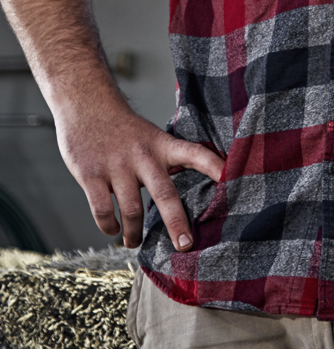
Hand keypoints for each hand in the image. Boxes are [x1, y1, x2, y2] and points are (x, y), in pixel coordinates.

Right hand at [54, 93, 223, 250]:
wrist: (85, 103)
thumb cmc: (123, 128)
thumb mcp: (150, 137)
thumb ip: (165, 161)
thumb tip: (186, 193)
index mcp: (161, 145)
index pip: (195, 154)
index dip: (214, 166)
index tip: (231, 181)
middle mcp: (142, 156)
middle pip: (164, 194)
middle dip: (176, 223)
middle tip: (185, 245)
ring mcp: (116, 166)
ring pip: (131, 210)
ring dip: (134, 233)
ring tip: (134, 242)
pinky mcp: (91, 174)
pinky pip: (103, 210)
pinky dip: (108, 226)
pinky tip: (112, 229)